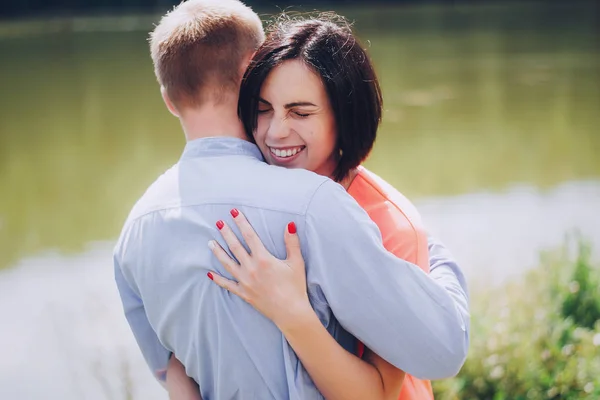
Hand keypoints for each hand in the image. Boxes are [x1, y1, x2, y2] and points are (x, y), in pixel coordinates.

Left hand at [207, 209, 311, 329]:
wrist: (291, 312)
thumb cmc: (295, 287)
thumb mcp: (296, 262)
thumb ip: (292, 243)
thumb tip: (290, 225)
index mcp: (263, 259)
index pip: (250, 236)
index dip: (241, 223)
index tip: (234, 213)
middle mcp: (251, 268)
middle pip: (235, 247)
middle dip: (226, 233)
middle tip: (218, 223)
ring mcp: (245, 281)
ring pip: (227, 263)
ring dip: (218, 252)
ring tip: (210, 242)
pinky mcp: (244, 293)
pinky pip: (227, 285)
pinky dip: (218, 279)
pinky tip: (209, 273)